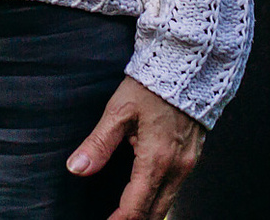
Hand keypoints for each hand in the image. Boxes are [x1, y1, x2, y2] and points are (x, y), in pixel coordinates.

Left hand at [69, 76, 203, 219]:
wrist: (188, 66)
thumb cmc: (152, 84)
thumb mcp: (119, 111)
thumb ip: (98, 143)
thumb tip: (77, 168)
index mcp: (157, 159)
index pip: (136, 206)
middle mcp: (177, 168)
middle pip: (155, 213)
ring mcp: (188, 164)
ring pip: (167, 204)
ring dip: (147, 214)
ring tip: (126, 216)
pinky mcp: (192, 157)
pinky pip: (175, 190)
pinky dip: (159, 200)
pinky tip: (145, 198)